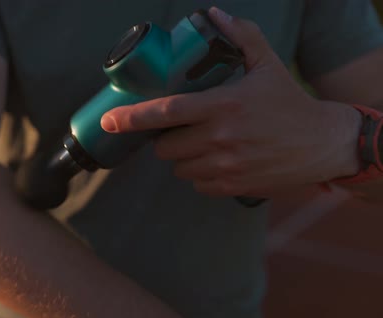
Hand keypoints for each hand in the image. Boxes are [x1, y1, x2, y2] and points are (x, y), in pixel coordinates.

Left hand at [101, 7, 361, 197]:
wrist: (322, 144)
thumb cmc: (289, 103)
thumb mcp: (267, 64)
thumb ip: (240, 36)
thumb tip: (214, 13)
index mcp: (223, 105)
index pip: (165, 112)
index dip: (131, 117)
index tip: (107, 121)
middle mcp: (221, 138)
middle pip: (165, 147)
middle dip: (166, 138)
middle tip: (182, 129)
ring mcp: (226, 166)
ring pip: (178, 168)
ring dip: (182, 157)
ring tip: (203, 143)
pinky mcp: (233, 186)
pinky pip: (197, 184)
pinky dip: (199, 174)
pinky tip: (216, 161)